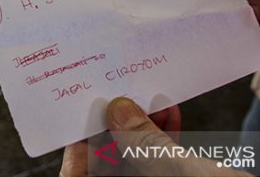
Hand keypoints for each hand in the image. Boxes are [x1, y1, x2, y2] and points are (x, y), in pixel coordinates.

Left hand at [60, 98, 248, 176]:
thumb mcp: (179, 170)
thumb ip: (143, 141)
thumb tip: (116, 109)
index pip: (80, 173)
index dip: (80, 141)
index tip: (84, 107)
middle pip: (108, 160)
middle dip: (116, 124)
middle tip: (120, 90)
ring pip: (134, 158)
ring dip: (142, 125)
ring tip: (152, 96)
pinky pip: (159, 162)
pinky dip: (163, 137)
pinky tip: (172, 111)